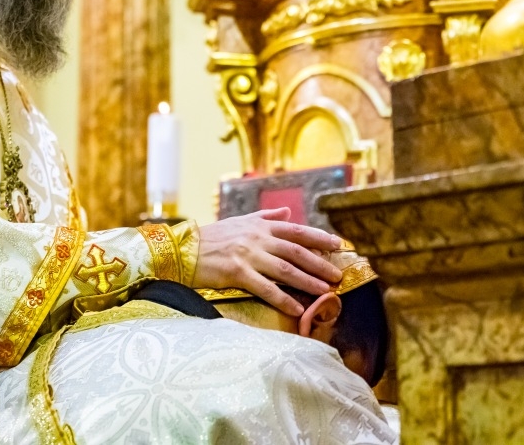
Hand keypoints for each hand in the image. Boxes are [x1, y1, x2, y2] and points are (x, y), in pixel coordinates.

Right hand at [192, 208, 343, 316]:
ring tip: (326, 292)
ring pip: (286, 269)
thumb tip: (288, 213)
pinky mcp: (237, 273)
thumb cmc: (213, 237)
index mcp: (260, 225)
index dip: (319, 238)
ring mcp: (248, 255)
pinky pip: (266, 288)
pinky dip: (284, 299)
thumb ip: (266, 216)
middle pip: (296, 251)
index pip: (296, 230)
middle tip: (337, 275)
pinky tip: (297, 309)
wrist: (184, 250)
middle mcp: (257, 238)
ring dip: (308, 282)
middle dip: (320, 264)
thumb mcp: (240, 221)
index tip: (338, 245)